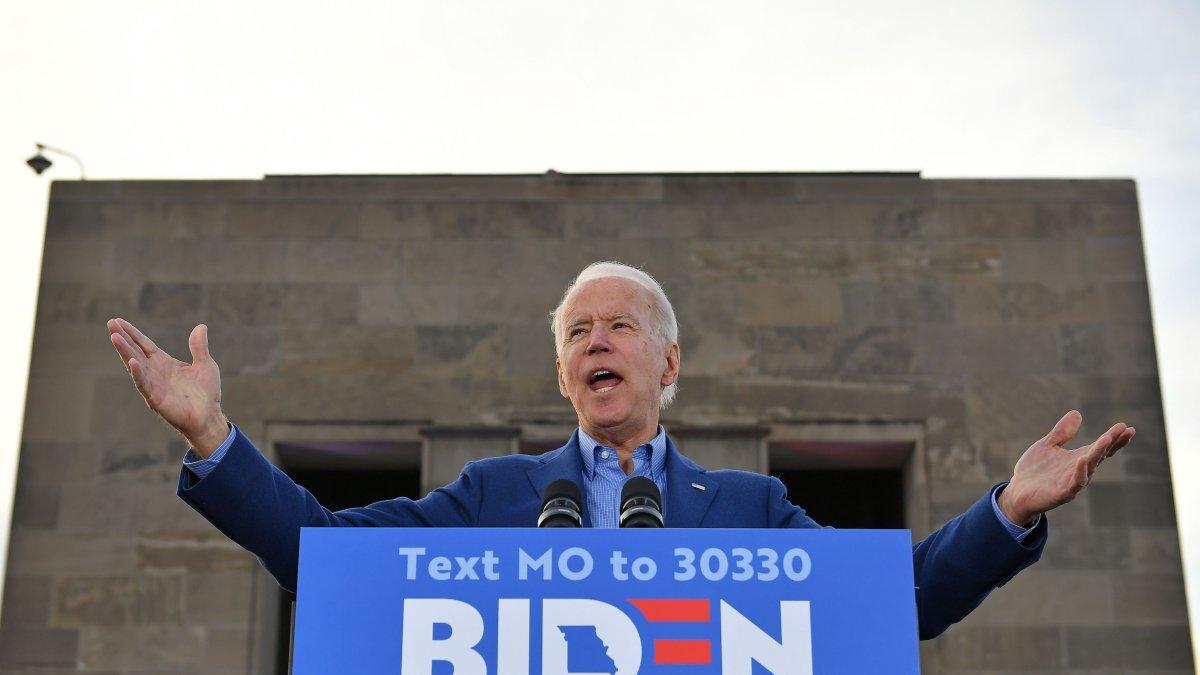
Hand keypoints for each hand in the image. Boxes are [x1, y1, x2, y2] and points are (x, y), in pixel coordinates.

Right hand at [107, 318, 227, 456]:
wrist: (209, 417)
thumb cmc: (206, 393)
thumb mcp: (205, 365)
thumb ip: (199, 347)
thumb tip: (201, 326)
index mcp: (164, 362)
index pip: (144, 344)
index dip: (132, 333)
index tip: (118, 321)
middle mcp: (155, 372)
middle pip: (135, 351)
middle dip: (122, 337)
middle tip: (110, 323)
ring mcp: (153, 385)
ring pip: (135, 365)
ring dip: (124, 351)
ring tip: (114, 337)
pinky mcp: (155, 399)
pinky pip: (144, 384)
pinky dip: (138, 374)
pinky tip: (132, 362)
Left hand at [998, 410, 1134, 525]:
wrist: (1017, 491)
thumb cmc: (1034, 470)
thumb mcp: (1048, 445)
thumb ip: (1062, 432)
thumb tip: (1077, 413)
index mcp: (1078, 458)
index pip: (1100, 447)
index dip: (1114, 438)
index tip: (1126, 427)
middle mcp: (1080, 470)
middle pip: (1099, 455)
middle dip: (1111, 442)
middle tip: (1124, 430)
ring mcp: (1073, 482)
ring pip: (1089, 467)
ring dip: (1098, 453)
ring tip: (1107, 438)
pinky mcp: (1063, 493)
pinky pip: (1074, 482)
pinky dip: (1080, 472)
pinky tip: (1082, 460)